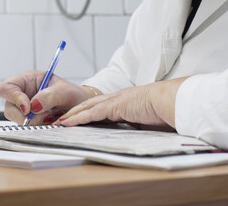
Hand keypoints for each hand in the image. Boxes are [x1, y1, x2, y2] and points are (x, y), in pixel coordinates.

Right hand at [0, 70, 99, 124]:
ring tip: (51, 116)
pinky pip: (27, 127)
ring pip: (17, 120)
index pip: (7, 87)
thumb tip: (34, 106)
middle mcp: (22, 94)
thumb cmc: (72, 95)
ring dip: (34, 122)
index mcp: (27, 80)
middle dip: (25, 116)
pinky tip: (50, 121)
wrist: (80, 108)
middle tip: (44, 117)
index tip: (28, 108)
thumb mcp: (65, 91)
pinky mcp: (30, 121)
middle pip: (9, 108)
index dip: (13, 98)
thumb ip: (50, 95)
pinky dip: (38, 126)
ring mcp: (24, 109)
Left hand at [54, 77, 187, 127]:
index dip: (85, 113)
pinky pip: (92, 112)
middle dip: (74, 112)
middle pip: (88, 105)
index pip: (98, 108)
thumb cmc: (164, 111)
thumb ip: (134, 123)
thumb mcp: (145, 120)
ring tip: (59, 122)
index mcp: (122, 103)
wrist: (172, 101)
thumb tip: (131, 132)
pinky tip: (69, 122)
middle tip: (60, 119)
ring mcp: (114, 101)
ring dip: (72, 115)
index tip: (75, 119)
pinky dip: (79, 117)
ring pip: (86, 108)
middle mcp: (115, 99)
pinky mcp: (114, 106)